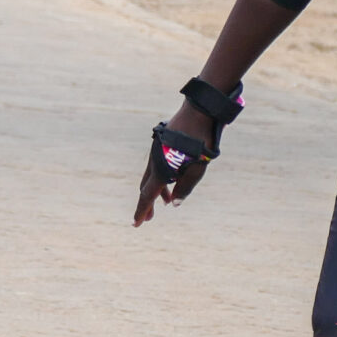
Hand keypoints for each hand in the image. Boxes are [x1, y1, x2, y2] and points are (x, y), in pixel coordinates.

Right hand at [132, 101, 215, 225]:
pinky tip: (171, 179)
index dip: (141, 211)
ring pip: (152, 175)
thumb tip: (174, 204)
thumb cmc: (201, 142)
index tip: (136, 224)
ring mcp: (155, 152)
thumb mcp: (197, 169)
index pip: (147, 196)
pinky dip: (161, 177)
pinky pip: (157, 165)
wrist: (198, 112)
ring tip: (165, 202)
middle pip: (146, 187)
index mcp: (161, 170)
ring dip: (156, 190)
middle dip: (147, 203)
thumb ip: (185, 188)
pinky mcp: (160, 145)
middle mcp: (154, 161)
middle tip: (149, 218)